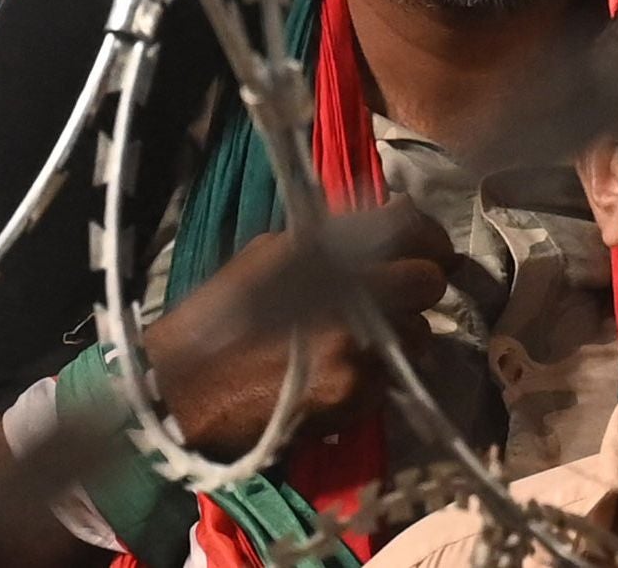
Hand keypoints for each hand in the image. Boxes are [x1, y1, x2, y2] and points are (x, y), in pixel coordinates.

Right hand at [137, 202, 453, 448]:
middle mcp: (346, 289)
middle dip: (421, 290)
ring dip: (402, 339)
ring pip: (419, 335)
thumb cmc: (221, 319)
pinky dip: (380, 378)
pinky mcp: (356, 392)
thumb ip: (330, 241)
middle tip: (401, 301)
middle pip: (427, 282)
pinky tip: (347, 378)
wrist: (183, 392)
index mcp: (322, 247)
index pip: (407, 225)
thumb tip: (386, 226)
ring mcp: (355, 343)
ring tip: (365, 346)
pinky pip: (394, 378)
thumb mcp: (269, 256)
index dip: (430, 237)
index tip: (434, 251)